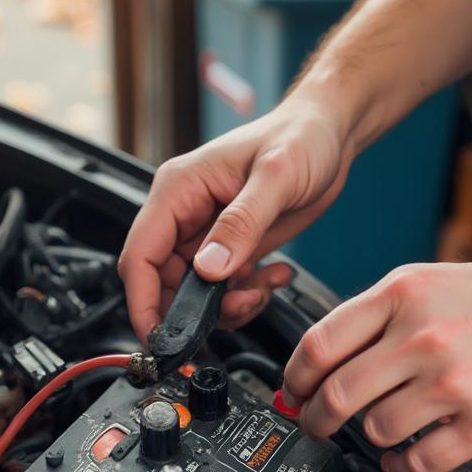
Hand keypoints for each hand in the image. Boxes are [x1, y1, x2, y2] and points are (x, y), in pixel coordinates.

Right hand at [118, 95, 353, 340]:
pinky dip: (248, 295)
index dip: (143, 303)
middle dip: (194, 310)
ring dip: (227, 305)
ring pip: (196, 293)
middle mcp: (185, 214)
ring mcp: (208, 233)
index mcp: (178, 190)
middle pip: (164, 283)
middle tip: (235, 311)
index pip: (141, 256)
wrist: (330, 135)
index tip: (160, 337)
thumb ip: (241, 224)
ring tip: (262, 289)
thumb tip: (210, 268)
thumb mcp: (275, 177)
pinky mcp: (232, 247)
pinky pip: (225, 289)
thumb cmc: (300, 136)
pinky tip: (274, 276)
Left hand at [281, 259, 471, 471]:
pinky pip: (417, 462)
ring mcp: (452, 382)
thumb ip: (386, 315)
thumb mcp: (440, 281)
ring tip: (381, 433)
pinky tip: (406, 458)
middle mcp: (422, 336)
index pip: (319, 343)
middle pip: (337, 395)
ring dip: (369, 440)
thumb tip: (333, 355)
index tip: (293, 392)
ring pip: (374, 430)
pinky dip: (401, 467)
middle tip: (316, 427)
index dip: (294, 378)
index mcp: (405, 293)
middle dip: (315, 420)